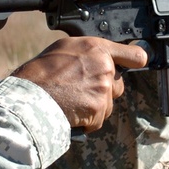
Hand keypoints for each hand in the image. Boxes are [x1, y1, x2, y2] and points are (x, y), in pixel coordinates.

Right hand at [12, 37, 147, 131]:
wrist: (30, 97)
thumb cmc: (40, 73)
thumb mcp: (64, 48)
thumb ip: (88, 52)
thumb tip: (98, 57)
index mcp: (96, 49)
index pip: (133, 54)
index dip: (136, 60)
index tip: (139, 62)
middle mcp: (104, 67)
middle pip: (117, 84)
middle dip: (104, 89)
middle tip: (80, 89)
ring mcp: (103, 90)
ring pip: (108, 103)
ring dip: (95, 106)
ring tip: (71, 100)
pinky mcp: (99, 110)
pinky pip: (98, 119)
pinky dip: (87, 120)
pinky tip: (72, 112)